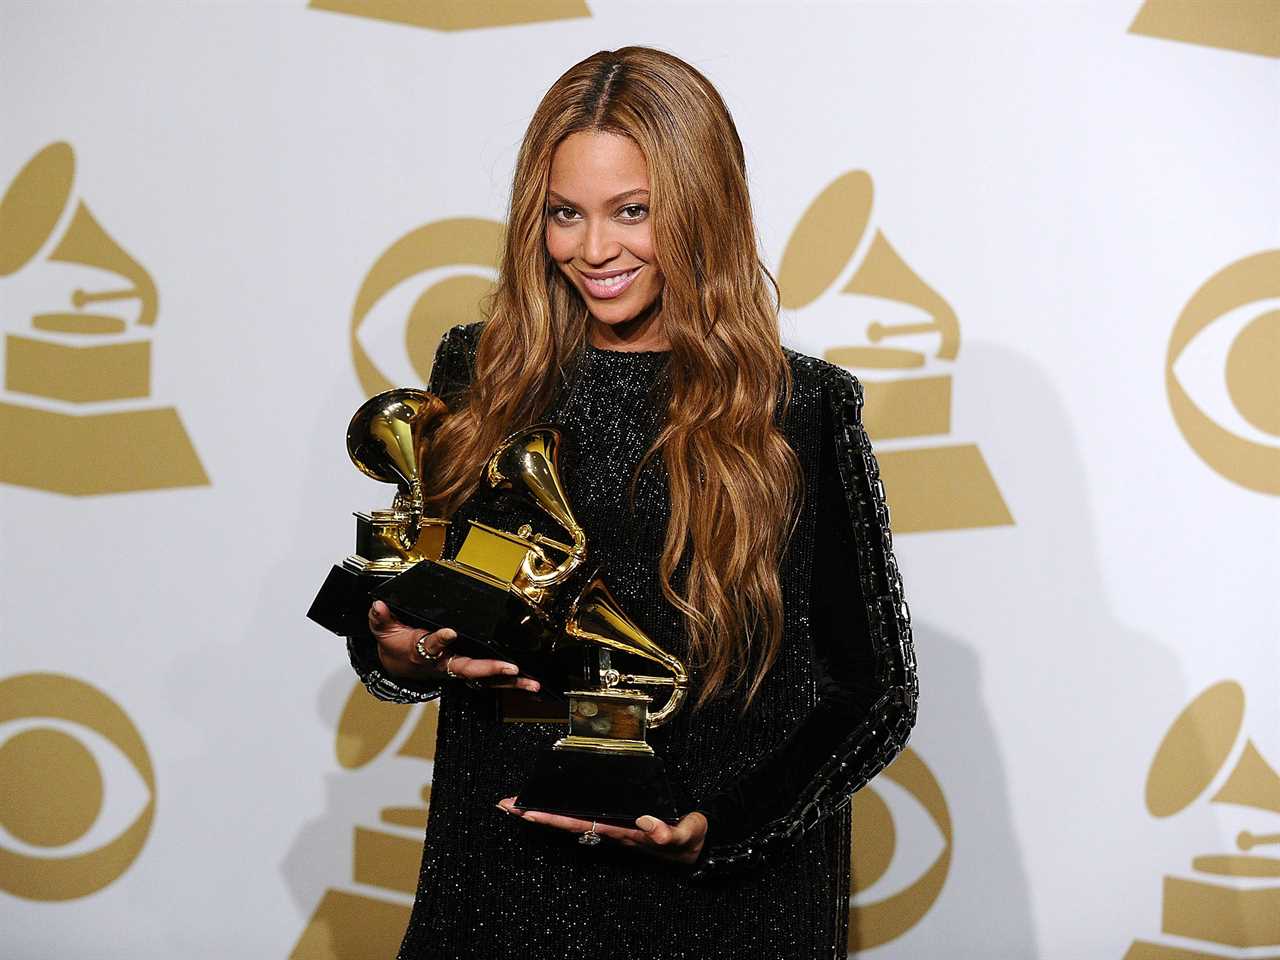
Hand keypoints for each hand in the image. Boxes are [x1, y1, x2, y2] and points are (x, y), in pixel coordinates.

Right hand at [367, 601, 539, 691]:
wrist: (397, 665)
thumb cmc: (395, 643)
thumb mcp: (384, 630)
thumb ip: (381, 618)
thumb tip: (378, 605)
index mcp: (421, 651)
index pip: (430, 645)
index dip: (439, 640)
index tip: (449, 632)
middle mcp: (442, 664)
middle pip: (466, 668)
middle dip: (488, 668)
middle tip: (510, 667)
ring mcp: (455, 669)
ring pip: (484, 677)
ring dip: (508, 682)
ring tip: (531, 683)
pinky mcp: (466, 671)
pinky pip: (489, 679)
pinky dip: (509, 683)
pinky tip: (529, 684)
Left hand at [496, 797, 706, 865]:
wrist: (697, 846)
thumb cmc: (689, 839)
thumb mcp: (686, 834)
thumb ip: (669, 832)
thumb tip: (647, 823)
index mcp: (623, 832)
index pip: (581, 823)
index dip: (553, 817)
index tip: (528, 811)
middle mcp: (612, 831)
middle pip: (567, 822)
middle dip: (536, 814)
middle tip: (506, 805)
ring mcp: (613, 828)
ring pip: (572, 820)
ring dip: (545, 813)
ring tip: (517, 805)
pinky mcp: (618, 823)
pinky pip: (585, 815)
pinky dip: (564, 811)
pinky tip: (551, 806)